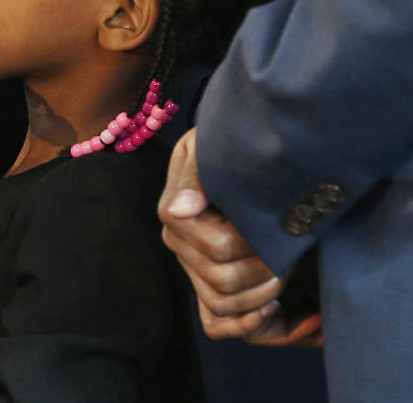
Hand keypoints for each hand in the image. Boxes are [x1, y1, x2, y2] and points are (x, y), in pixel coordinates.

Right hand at [159, 127, 290, 340]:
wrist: (240, 154)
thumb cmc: (231, 147)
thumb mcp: (212, 147)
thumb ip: (196, 175)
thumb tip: (181, 210)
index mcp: (177, 214)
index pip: (219, 248)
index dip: (255, 243)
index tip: (280, 227)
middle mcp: (179, 245)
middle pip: (224, 280)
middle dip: (268, 271)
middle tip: (294, 251)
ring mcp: (192, 268)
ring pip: (223, 304)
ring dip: (264, 295)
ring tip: (289, 271)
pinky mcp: (205, 285)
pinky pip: (215, 324)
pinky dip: (245, 324)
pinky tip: (273, 309)